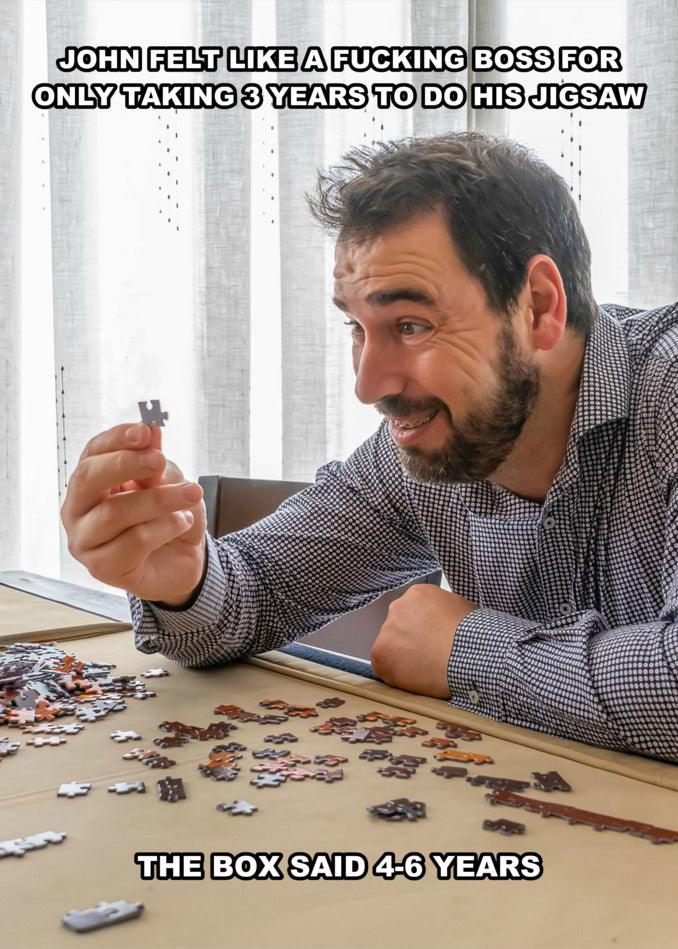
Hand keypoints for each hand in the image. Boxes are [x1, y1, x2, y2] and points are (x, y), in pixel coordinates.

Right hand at [61, 422, 206, 603]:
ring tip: (191, 495)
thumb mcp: (168, 482)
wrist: (182, 561)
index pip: (92, 452)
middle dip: (126, 464)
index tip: (145, 432)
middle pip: (88, 478)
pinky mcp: (102, 567)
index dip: (117, 438)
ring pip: (114, 512)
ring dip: (158, 500)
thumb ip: (155, 463)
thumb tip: (151, 432)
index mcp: (88, 481)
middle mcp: (76, 509)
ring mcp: (84, 540)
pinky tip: (183, 523)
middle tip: (160, 460)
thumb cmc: (167, 516)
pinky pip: (133, 541)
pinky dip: (164, 528)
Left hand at [370, 585, 477, 697]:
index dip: (421, 630)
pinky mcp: (380, 652)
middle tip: (427, 656)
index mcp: (417, 594)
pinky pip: (384, 667)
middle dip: (409, 642)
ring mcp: (386, 629)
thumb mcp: (459, 610)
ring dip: (402, 658)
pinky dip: (397, 675)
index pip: (412, 613)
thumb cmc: (471, 635)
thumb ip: (442, 612)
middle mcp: (397, 607)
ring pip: (390, 647)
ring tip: (424, 670)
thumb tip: (442, 623)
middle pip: (398, 628)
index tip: (431, 641)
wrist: (467, 654)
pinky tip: (415, 678)